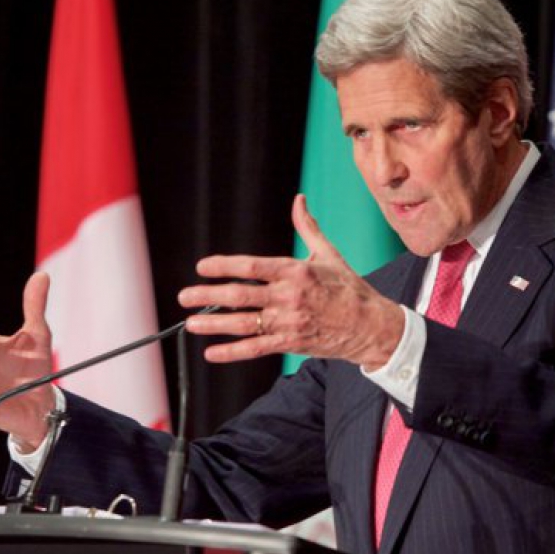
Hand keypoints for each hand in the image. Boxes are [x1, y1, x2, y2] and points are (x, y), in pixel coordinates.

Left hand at [178, 194, 404, 368]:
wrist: (370, 325)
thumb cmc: (348, 288)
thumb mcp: (329, 254)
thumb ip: (307, 227)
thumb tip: (300, 201)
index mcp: (295, 271)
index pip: (252, 266)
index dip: (223, 266)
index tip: (202, 267)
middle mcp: (289, 297)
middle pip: (240, 295)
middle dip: (208, 295)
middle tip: (185, 296)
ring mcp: (288, 322)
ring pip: (243, 324)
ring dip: (214, 324)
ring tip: (191, 323)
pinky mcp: (291, 343)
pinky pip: (256, 348)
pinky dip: (232, 352)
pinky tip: (212, 353)